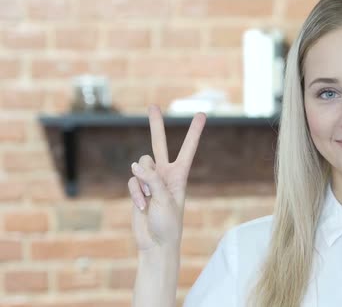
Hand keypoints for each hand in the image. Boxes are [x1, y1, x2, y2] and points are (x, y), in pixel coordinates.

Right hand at [128, 105, 205, 253]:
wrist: (155, 243)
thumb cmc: (168, 224)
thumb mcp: (165, 200)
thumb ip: (152, 180)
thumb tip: (136, 164)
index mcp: (179, 176)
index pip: (187, 149)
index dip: (194, 132)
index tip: (201, 114)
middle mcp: (165, 174)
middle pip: (159, 144)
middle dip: (156, 126)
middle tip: (153, 106)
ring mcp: (150, 181)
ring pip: (140, 164)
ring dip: (142, 181)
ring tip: (149, 199)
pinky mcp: (138, 189)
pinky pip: (132, 181)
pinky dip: (135, 192)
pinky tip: (141, 205)